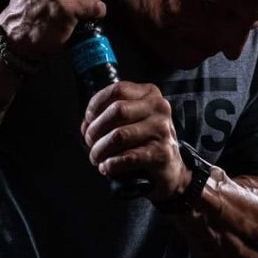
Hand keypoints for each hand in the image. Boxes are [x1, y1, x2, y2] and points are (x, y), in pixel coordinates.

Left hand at [81, 81, 190, 201]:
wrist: (171, 168)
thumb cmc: (144, 141)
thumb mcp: (131, 120)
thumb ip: (108, 117)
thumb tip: (86, 126)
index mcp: (150, 94)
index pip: (117, 90)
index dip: (96, 104)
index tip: (88, 120)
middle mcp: (159, 108)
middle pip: (117, 111)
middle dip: (96, 129)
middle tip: (90, 143)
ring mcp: (162, 130)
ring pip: (120, 135)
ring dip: (100, 149)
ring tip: (96, 158)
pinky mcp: (162, 154)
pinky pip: (128, 157)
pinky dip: (111, 164)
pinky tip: (107, 167)